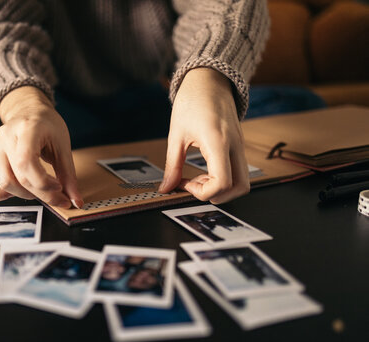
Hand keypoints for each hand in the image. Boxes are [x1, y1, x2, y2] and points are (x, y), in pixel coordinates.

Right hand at [0, 86, 82, 208]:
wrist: (29, 111)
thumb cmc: (47, 126)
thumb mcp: (63, 146)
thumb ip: (68, 175)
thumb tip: (76, 201)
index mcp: (26, 128)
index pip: (26, 162)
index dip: (44, 183)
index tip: (59, 188)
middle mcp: (5, 137)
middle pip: (17, 177)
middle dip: (40, 194)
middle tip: (57, 198)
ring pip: (3, 182)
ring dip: (24, 195)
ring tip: (39, 191)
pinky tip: (14, 191)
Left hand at [158, 68, 249, 202]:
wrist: (209, 80)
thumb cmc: (192, 101)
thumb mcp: (176, 134)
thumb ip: (171, 165)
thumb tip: (166, 188)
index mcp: (218, 142)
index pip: (222, 182)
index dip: (203, 192)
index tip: (185, 184)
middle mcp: (235, 146)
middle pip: (240, 188)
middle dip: (216, 195)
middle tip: (194, 185)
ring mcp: (240, 146)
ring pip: (242, 182)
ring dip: (221, 188)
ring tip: (198, 177)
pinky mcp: (239, 146)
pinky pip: (238, 171)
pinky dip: (223, 178)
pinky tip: (204, 170)